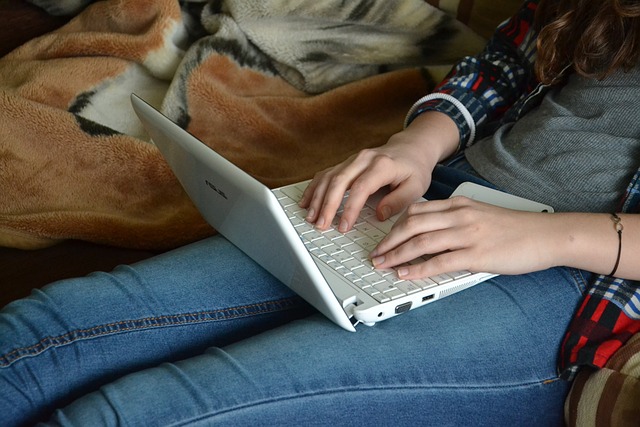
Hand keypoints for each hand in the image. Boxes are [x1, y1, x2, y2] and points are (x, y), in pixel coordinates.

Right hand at [299, 111, 459, 231]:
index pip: (361, 188)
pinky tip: (306, 201)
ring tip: (311, 217)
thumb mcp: (416, 186)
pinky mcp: (345, 163)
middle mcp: (364, 159)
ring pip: (329, 177)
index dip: (350, 208)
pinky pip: (325, 173)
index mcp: (382, 165)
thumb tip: (379, 215)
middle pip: (339, 181)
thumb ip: (399, 201)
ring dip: (317, 197)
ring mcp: (352, 159)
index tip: (344, 226)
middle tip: (321, 224)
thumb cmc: (414, 168)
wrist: (410, 148)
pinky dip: (314, 187)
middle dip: (327, 205)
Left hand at [370, 196, 559, 278]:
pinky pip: (440, 261)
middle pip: (412, 224)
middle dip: (388, 241)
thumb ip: (456, 220)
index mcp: (459, 204)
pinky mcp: (477, 254)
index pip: (416, 210)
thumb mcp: (480, 215)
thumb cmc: (515, 228)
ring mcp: (468, 234)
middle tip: (375, 254)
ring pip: (421, 242)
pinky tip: (405, 274)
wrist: (547, 234)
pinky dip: (418, 269)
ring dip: (396, 255)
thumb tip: (430, 234)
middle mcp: (460, 215)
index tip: (383, 238)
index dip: (394, 225)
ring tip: (382, 265)